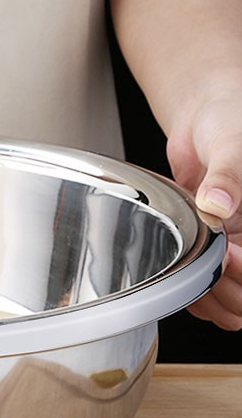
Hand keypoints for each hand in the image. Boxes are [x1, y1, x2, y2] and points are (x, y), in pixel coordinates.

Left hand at [166, 91, 241, 330]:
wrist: (207, 115)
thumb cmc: (229, 120)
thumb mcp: (230, 141)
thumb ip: (226, 174)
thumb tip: (218, 202)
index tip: (224, 254)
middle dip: (227, 291)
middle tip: (201, 268)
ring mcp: (236, 248)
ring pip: (232, 302)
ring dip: (210, 300)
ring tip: (189, 274)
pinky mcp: (212, 249)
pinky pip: (209, 289)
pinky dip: (196, 295)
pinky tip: (181, 278)